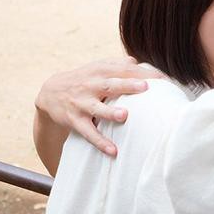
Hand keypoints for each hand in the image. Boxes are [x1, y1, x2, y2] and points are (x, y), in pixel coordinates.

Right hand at [34, 56, 163, 155]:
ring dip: (110, 112)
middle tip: (145, 87)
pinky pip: (88, 133)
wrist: (50, 92)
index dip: (144, 73)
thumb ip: (119, 64)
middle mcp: (91, 85)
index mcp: (101, 71)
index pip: (124, 70)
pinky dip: (100, 142)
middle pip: (111, 84)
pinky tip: (113, 151)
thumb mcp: (98, 67)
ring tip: (124, 116)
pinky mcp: (75, 120)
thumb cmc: (85, 79)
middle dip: (127, 85)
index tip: (163, 79)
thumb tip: (140, 62)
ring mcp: (82, 103)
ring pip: (97, 108)